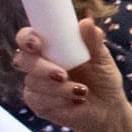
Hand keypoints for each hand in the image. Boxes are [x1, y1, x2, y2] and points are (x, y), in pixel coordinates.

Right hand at [12, 18, 131, 131]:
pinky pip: (37, 100)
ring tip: (82, 91)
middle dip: (40, 67)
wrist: (108, 109)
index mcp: (50, 47)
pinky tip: (75, 101)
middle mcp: (38, 64)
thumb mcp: (102, 59)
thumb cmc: (103, 79)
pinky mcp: (38, 104)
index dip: (26, 38)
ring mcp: (36, 84)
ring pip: (32, 82)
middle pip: (22, 60)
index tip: (38, 44)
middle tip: (62, 74)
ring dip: (57, 88)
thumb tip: (86, 22)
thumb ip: (93, 41)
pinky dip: (58, 100)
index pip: (27, 37)